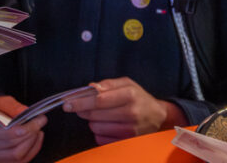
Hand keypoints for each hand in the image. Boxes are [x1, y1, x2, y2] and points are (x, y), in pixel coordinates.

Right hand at [0, 95, 46, 162]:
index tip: (35, 121)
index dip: (19, 130)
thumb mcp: (1, 102)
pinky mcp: (3, 162)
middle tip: (40, 121)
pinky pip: (22, 161)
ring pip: (17, 155)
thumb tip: (23, 112)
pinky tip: (36, 137)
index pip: (1, 133)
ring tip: (38, 129)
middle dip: (30, 133)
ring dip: (32, 141)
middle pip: (11, 145)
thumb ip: (11, 106)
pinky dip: (33, 149)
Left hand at [63, 78, 185, 144]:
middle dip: (83, 110)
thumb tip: (89, 87)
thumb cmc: (139, 98)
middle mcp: (131, 113)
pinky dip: (99, 132)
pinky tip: (106, 126)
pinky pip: (101, 140)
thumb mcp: (127, 83)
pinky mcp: (126, 142)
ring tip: (100, 116)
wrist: (158, 116)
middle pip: (95, 115)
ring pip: (96, 128)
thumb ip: (107, 84)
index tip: (67, 102)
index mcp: (130, 95)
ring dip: (92, 121)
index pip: (98, 100)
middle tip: (81, 107)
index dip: (80, 101)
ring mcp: (129, 130)